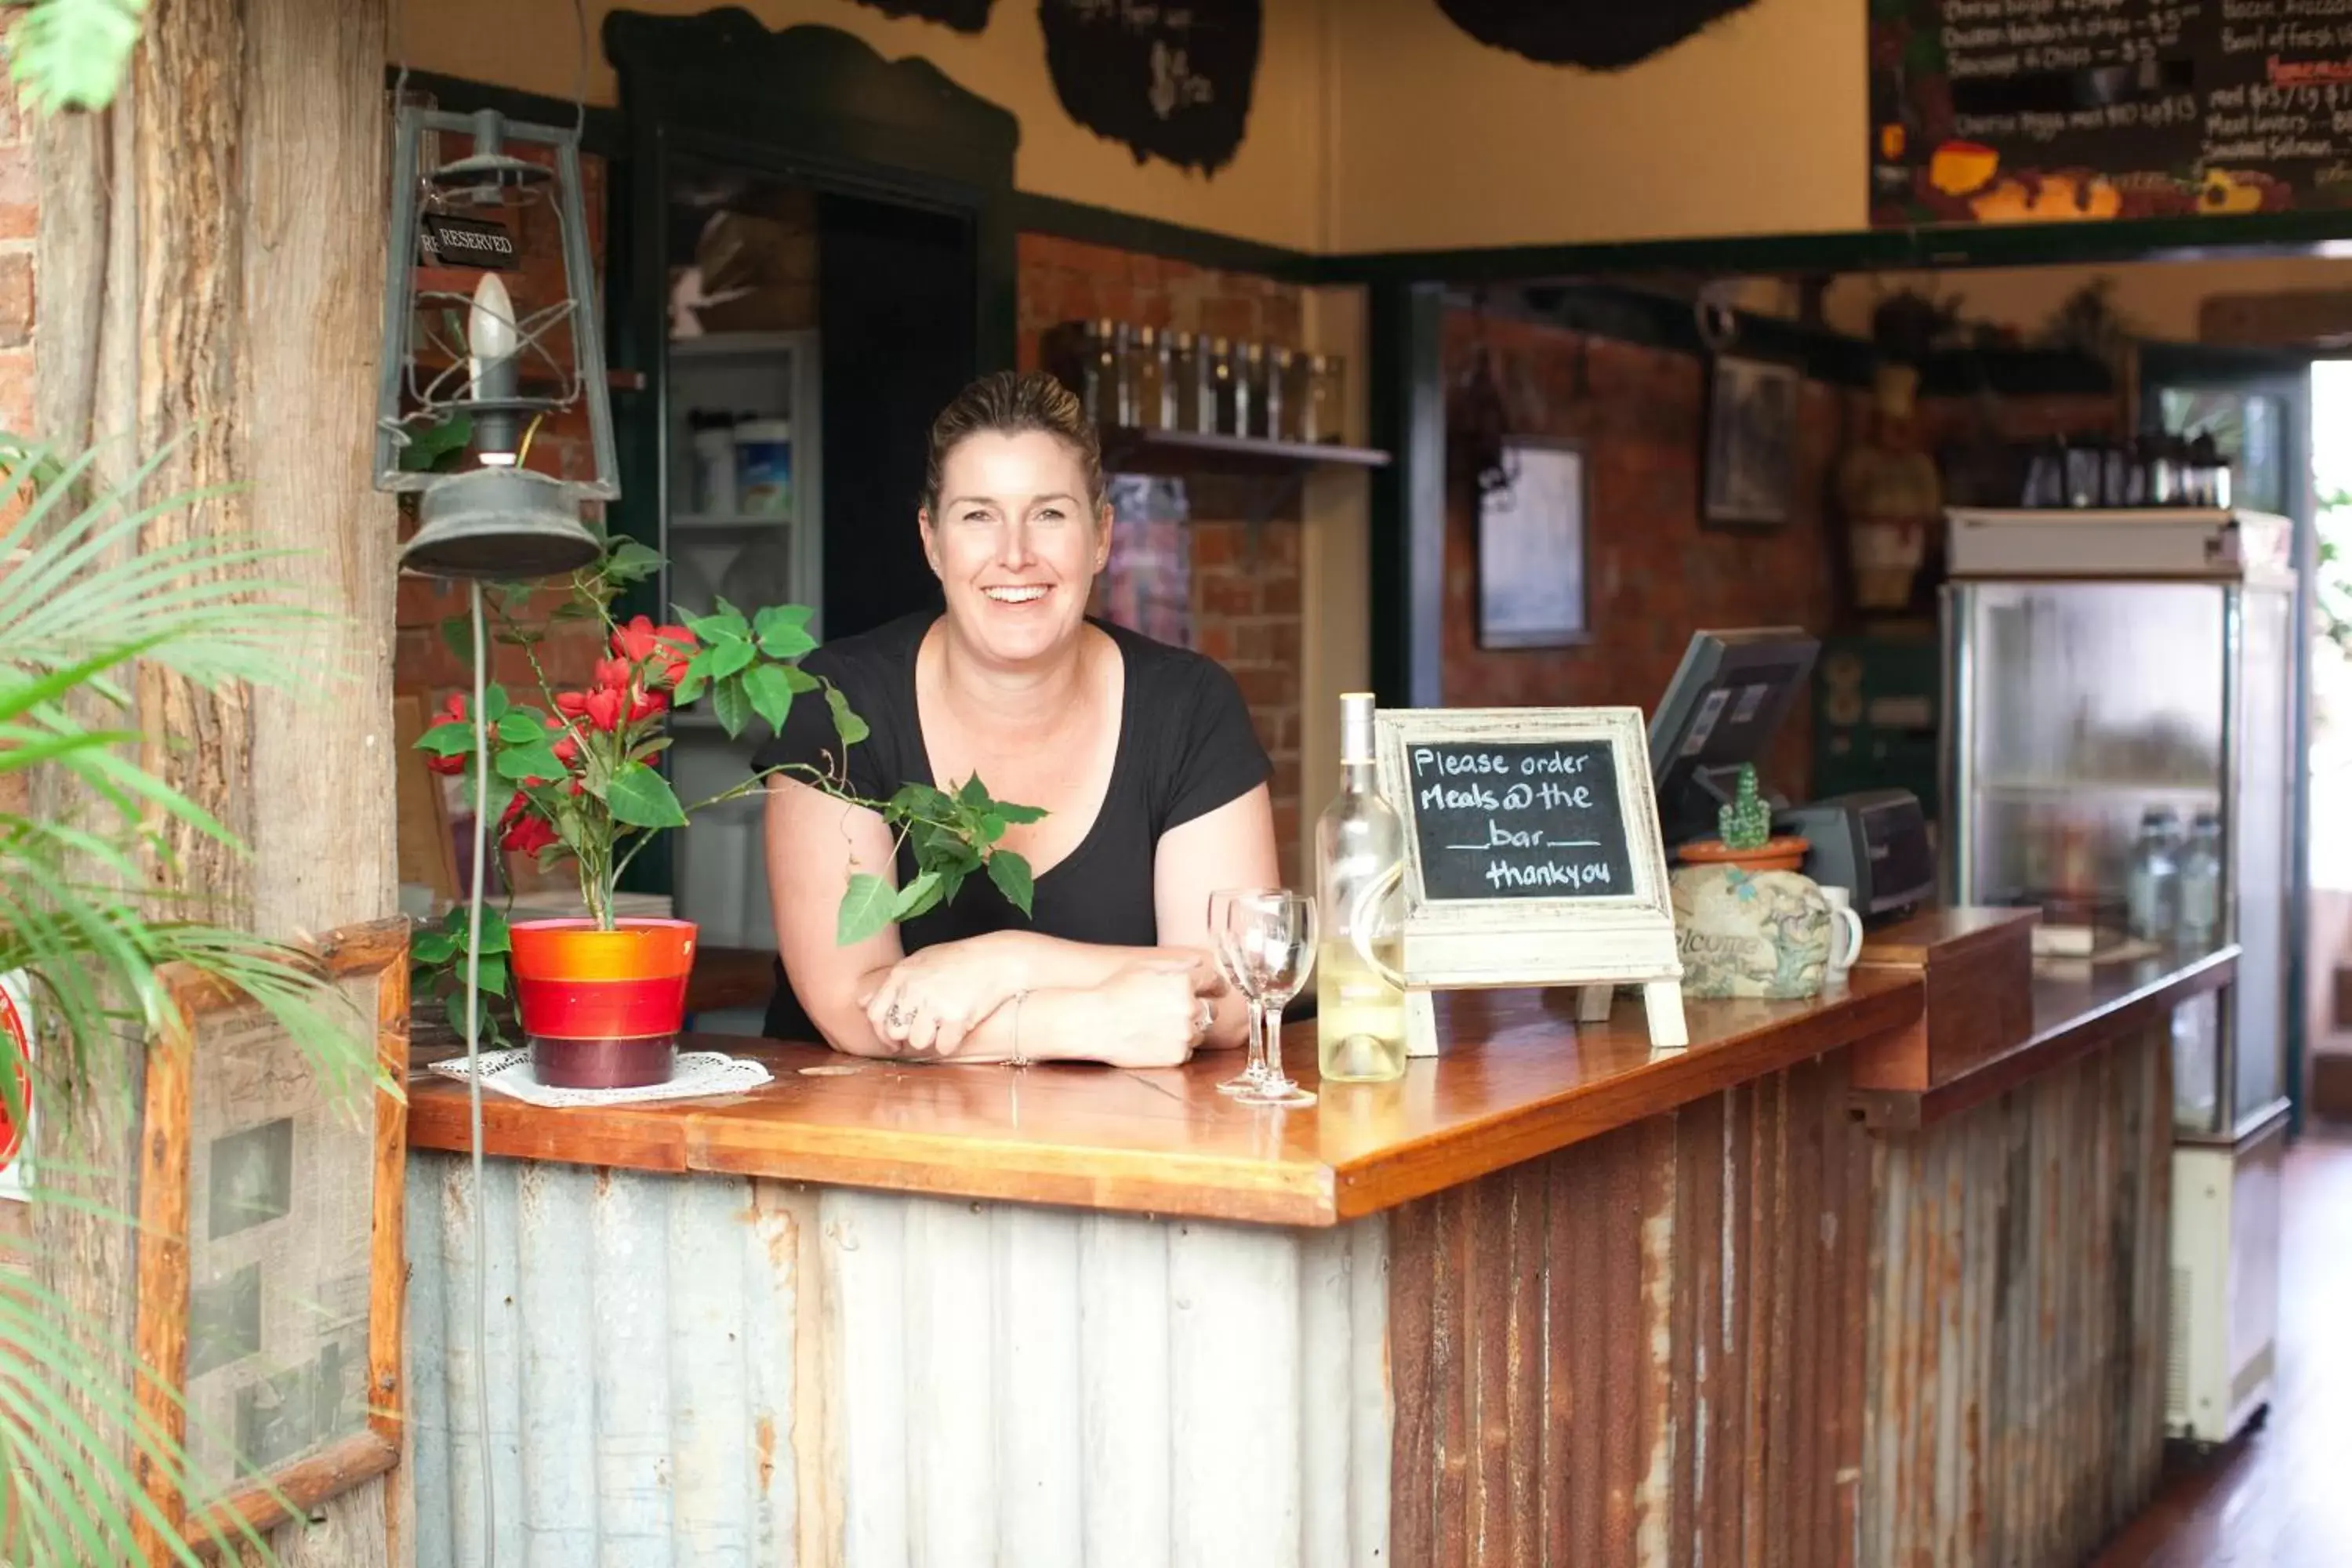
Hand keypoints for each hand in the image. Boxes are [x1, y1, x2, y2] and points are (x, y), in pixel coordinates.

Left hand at [859, 934, 1022, 1057]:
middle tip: (924, 1031)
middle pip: (895, 1031)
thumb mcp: (920, 960)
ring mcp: (935, 1004)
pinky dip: (951, 1042)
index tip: (893, 1038)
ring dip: (930, 1039)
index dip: (882, 1031)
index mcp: (901, 975)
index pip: (874, 1013)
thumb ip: (891, 982)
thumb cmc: (958, 960)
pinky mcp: (957, 1018)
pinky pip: (944, 1046)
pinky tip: (959, 1027)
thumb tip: (861, 1001)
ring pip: (918, 1042)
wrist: (997, 959)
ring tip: (944, 1024)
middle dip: (907, 1035)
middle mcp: (914, 990)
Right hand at [1080, 958, 1219, 1070]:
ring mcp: (1185, 1034)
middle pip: (1212, 1010)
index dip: (1216, 986)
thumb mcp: (1144, 967)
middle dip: (1199, 1010)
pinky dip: (1176, 1047)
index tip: (1216, 989)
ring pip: (1200, 1032)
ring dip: (1188, 1029)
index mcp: (1184, 982)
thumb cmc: (1115, 991)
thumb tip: (1200, 963)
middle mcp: (1190, 1008)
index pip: (1215, 983)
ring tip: (1160, 1027)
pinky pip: (1187, 1051)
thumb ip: (1178, 963)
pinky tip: (1156, 1040)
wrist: (1095, 1022)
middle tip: (1175, 1011)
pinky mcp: (1177, 1055)